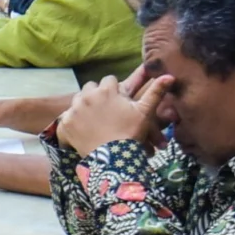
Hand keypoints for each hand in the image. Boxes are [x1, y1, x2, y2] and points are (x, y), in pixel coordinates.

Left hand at [56, 74, 173, 157]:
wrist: (114, 159)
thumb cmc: (131, 134)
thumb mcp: (144, 112)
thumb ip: (155, 92)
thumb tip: (169, 75)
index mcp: (105, 90)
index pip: (108, 80)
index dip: (114, 90)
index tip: (118, 100)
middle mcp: (87, 96)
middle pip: (90, 88)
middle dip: (97, 95)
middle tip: (105, 110)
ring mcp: (74, 109)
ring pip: (77, 100)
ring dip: (84, 106)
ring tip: (94, 120)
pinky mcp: (65, 123)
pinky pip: (66, 118)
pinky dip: (72, 123)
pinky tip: (81, 130)